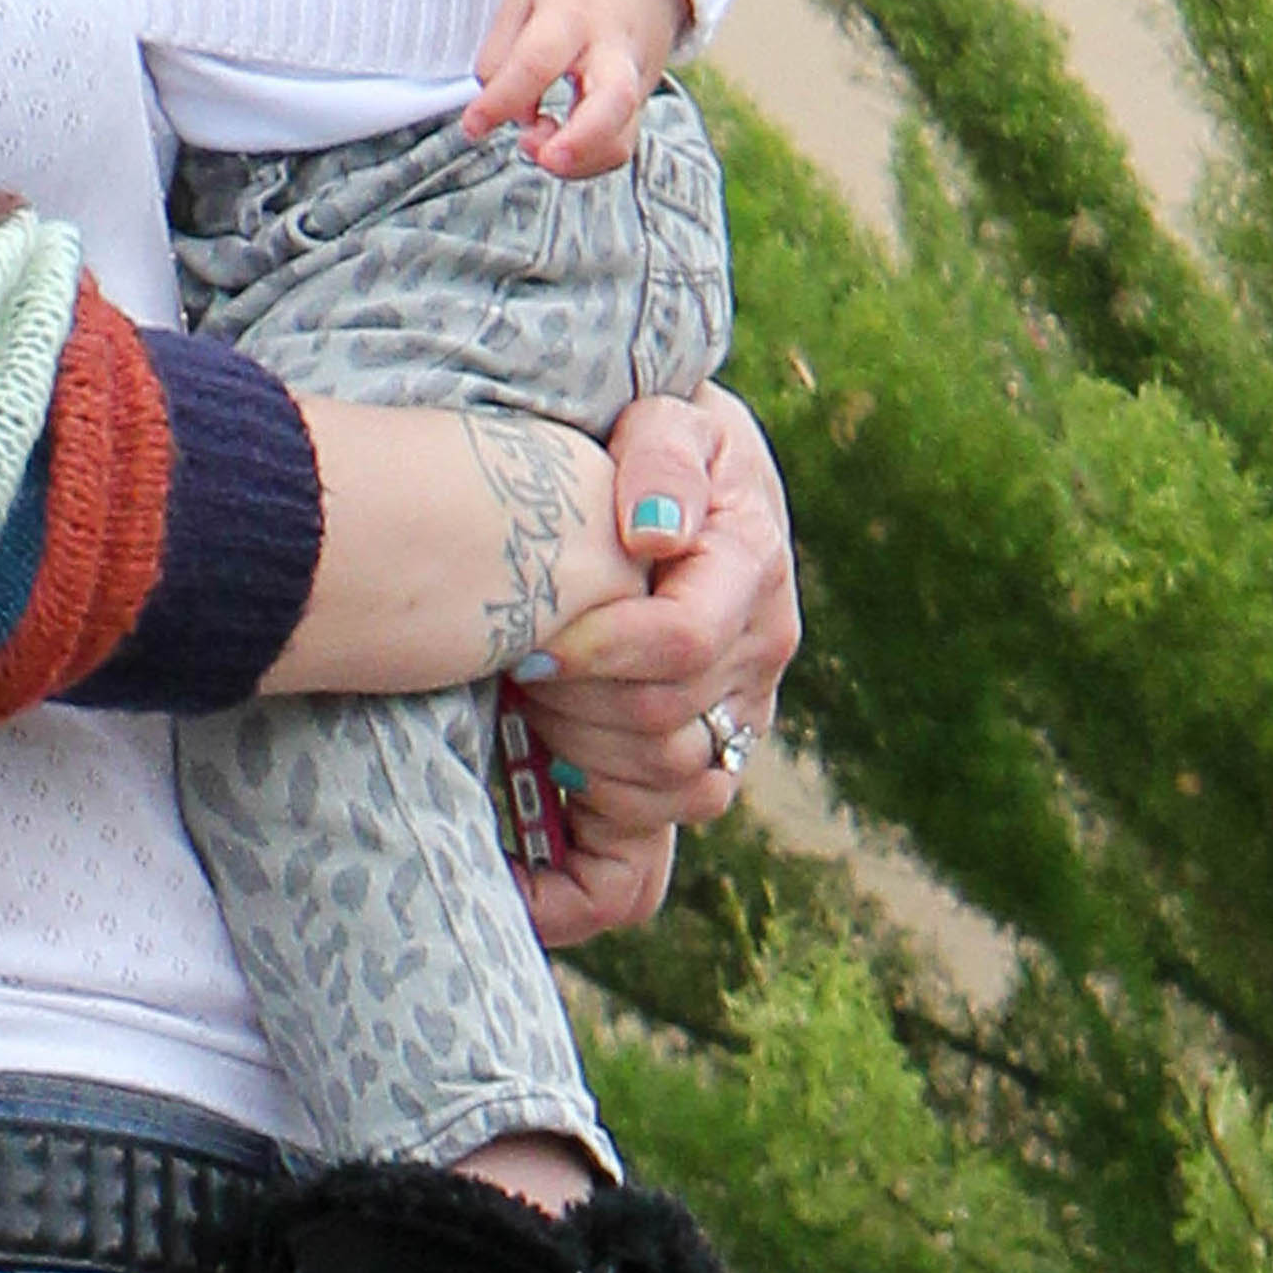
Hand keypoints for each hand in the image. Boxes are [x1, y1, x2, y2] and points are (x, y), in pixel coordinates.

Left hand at [462, 0, 692, 178]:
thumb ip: (502, 54)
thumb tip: (502, 111)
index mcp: (573, 13)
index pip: (538, 61)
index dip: (503, 100)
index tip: (474, 125)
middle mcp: (613, 50)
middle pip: (613, 102)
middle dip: (578, 143)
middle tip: (543, 157)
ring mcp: (636, 80)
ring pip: (622, 138)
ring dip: (576, 161)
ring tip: (536, 146)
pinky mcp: (641, 103)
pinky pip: (618, 145)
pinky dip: (585, 161)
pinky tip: (557, 146)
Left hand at [518, 384, 797, 849]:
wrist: (673, 474)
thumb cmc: (650, 438)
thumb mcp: (664, 415)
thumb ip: (661, 457)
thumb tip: (653, 531)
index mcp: (753, 568)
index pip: (683, 644)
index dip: (598, 652)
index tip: (525, 643)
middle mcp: (758, 652)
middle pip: (665, 725)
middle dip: (575, 703)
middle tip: (514, 663)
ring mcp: (736, 714)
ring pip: (670, 788)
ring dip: (583, 759)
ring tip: (530, 703)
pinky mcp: (702, 757)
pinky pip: (662, 843)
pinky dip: (591, 857)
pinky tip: (526, 832)